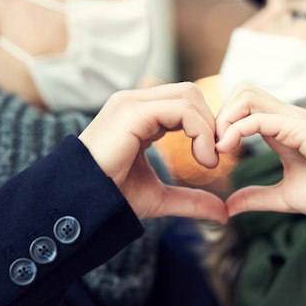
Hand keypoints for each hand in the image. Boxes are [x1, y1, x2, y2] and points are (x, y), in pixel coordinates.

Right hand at [78, 82, 227, 223]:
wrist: (83, 206)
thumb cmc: (113, 198)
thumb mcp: (160, 197)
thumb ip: (191, 200)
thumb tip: (222, 213)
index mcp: (140, 116)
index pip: (184, 104)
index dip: (205, 127)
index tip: (212, 159)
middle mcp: (135, 103)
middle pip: (190, 93)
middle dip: (210, 123)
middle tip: (214, 158)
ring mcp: (131, 104)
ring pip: (189, 96)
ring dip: (207, 128)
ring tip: (207, 161)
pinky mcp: (132, 112)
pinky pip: (181, 109)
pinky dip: (200, 130)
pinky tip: (201, 157)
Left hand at [216, 85, 305, 217]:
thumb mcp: (282, 197)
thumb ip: (255, 198)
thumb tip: (229, 206)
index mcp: (281, 128)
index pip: (244, 106)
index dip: (224, 123)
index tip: (214, 151)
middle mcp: (285, 117)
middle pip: (242, 91)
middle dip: (221, 114)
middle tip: (214, 146)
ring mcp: (292, 119)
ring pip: (247, 95)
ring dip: (226, 118)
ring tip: (220, 146)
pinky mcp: (299, 128)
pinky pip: (259, 118)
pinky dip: (237, 130)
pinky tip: (227, 149)